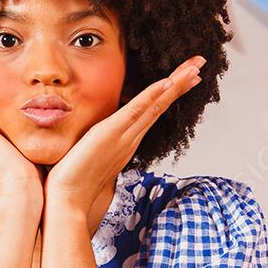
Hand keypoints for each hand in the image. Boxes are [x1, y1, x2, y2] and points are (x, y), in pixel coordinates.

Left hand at [43, 55, 205, 216]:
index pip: (152, 112)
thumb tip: (93, 144)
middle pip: (160, 106)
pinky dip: (153, 96)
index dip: (169, 93)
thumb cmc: (76, 188)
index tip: (185, 77)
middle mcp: (130, 139)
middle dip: (181, 83)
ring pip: (155, 106)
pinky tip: (168, 83)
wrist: (68, 202)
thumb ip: (97, 151)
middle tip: (199, 64)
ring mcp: (123, 137)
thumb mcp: (89, 162)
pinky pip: (137, 111)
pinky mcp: (111, 134)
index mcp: (126, 143)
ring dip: (176, 85)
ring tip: (194, 68)